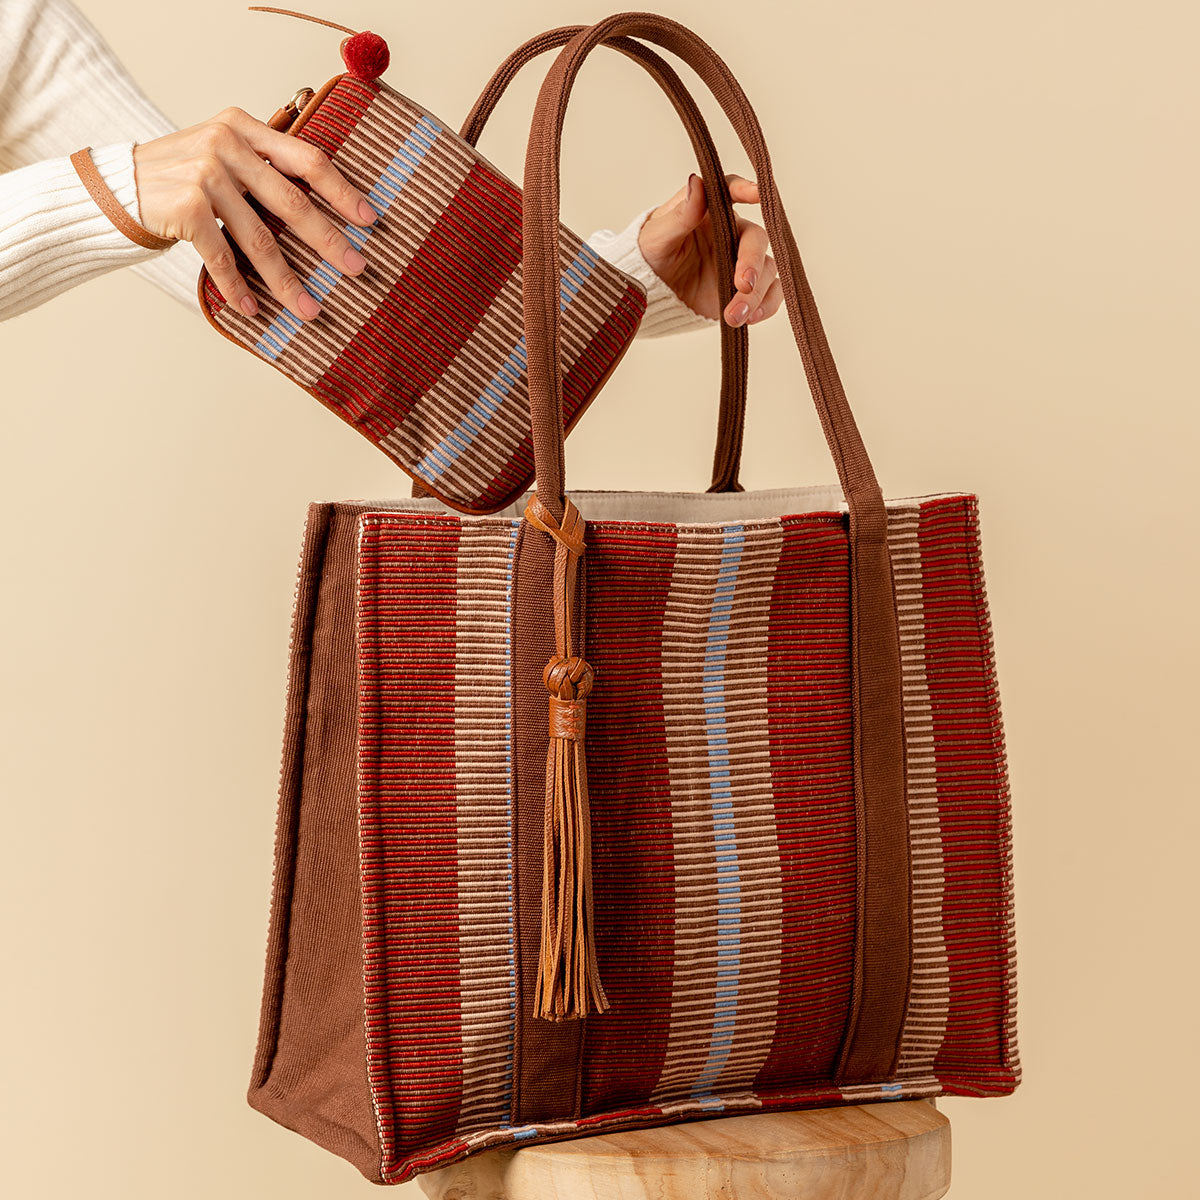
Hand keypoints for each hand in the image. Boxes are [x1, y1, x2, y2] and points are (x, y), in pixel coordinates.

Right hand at [132, 107, 378, 320]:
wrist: (115, 187)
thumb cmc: (181, 178)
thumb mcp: (223, 156)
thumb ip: (264, 168)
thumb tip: (326, 208)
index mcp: (244, 128)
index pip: (306, 159)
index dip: (342, 191)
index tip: (369, 219)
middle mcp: (226, 144)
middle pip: (291, 202)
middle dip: (328, 241)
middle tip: (357, 268)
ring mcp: (204, 174)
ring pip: (259, 238)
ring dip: (287, 281)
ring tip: (310, 310)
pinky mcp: (185, 206)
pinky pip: (222, 256)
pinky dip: (238, 287)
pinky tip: (254, 309)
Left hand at [637, 173, 780, 326]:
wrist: (652, 294)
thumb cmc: (649, 255)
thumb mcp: (657, 236)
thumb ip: (680, 215)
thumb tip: (696, 183)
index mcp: (710, 210)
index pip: (732, 192)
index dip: (746, 189)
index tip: (756, 193)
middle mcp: (732, 232)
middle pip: (757, 239)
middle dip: (752, 263)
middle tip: (742, 285)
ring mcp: (742, 261)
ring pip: (766, 270)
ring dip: (756, 294)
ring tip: (733, 315)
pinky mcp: (746, 289)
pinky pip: (770, 294)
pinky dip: (766, 306)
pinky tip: (749, 317)